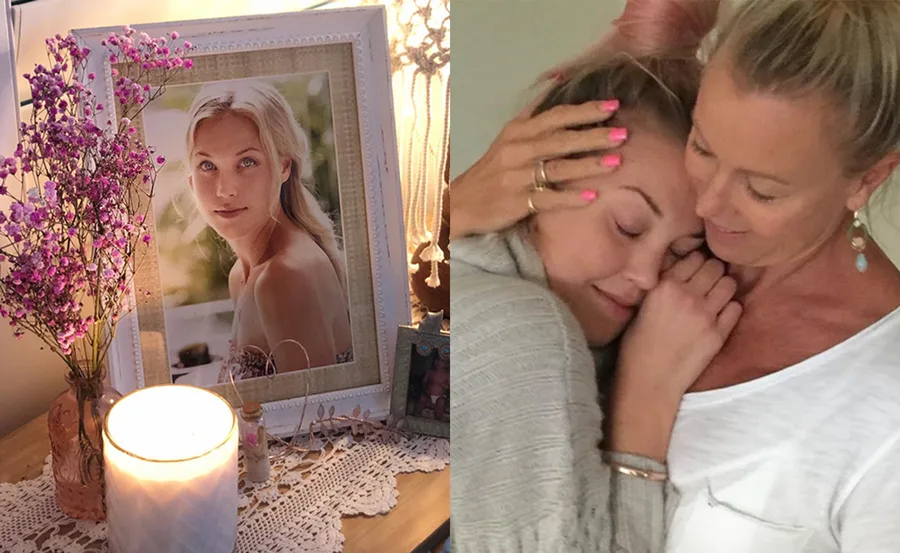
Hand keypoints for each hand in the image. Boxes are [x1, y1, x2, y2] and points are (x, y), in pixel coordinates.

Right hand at [450, 99, 625, 238]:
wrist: (462, 203)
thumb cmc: (493, 170)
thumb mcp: (508, 138)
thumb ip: (534, 117)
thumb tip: (558, 84)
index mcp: (517, 131)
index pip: (555, 116)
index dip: (584, 111)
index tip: (612, 106)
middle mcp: (516, 150)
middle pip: (560, 140)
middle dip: (593, 136)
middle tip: (623, 134)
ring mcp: (516, 177)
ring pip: (557, 168)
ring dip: (588, 164)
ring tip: (616, 162)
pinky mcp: (516, 202)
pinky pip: (547, 198)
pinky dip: (570, 197)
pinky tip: (591, 196)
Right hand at [607, 252, 742, 460]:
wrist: (649, 380)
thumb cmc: (638, 345)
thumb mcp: (642, 305)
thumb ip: (663, 285)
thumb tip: (682, 270)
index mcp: (664, 286)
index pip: (694, 257)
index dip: (696, 261)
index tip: (695, 268)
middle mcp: (687, 296)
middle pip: (715, 266)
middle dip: (712, 271)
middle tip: (707, 281)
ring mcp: (705, 315)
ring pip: (729, 284)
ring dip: (723, 287)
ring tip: (714, 297)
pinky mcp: (718, 334)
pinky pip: (736, 308)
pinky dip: (729, 308)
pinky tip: (719, 315)